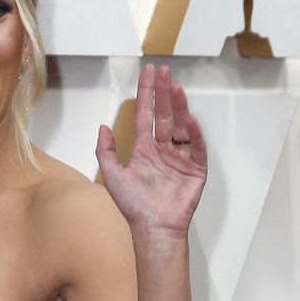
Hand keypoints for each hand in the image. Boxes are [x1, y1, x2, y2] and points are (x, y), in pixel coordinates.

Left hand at [95, 63, 206, 239]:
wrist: (153, 229)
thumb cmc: (134, 207)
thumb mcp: (113, 176)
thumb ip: (106, 151)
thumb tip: (103, 127)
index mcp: (145, 150)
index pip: (146, 115)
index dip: (147, 94)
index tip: (149, 73)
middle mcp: (163, 151)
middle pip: (164, 115)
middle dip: (163, 93)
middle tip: (164, 71)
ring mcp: (180, 159)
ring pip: (181, 127)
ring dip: (179, 107)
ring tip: (176, 88)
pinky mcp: (195, 171)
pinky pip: (196, 148)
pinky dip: (195, 135)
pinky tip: (190, 120)